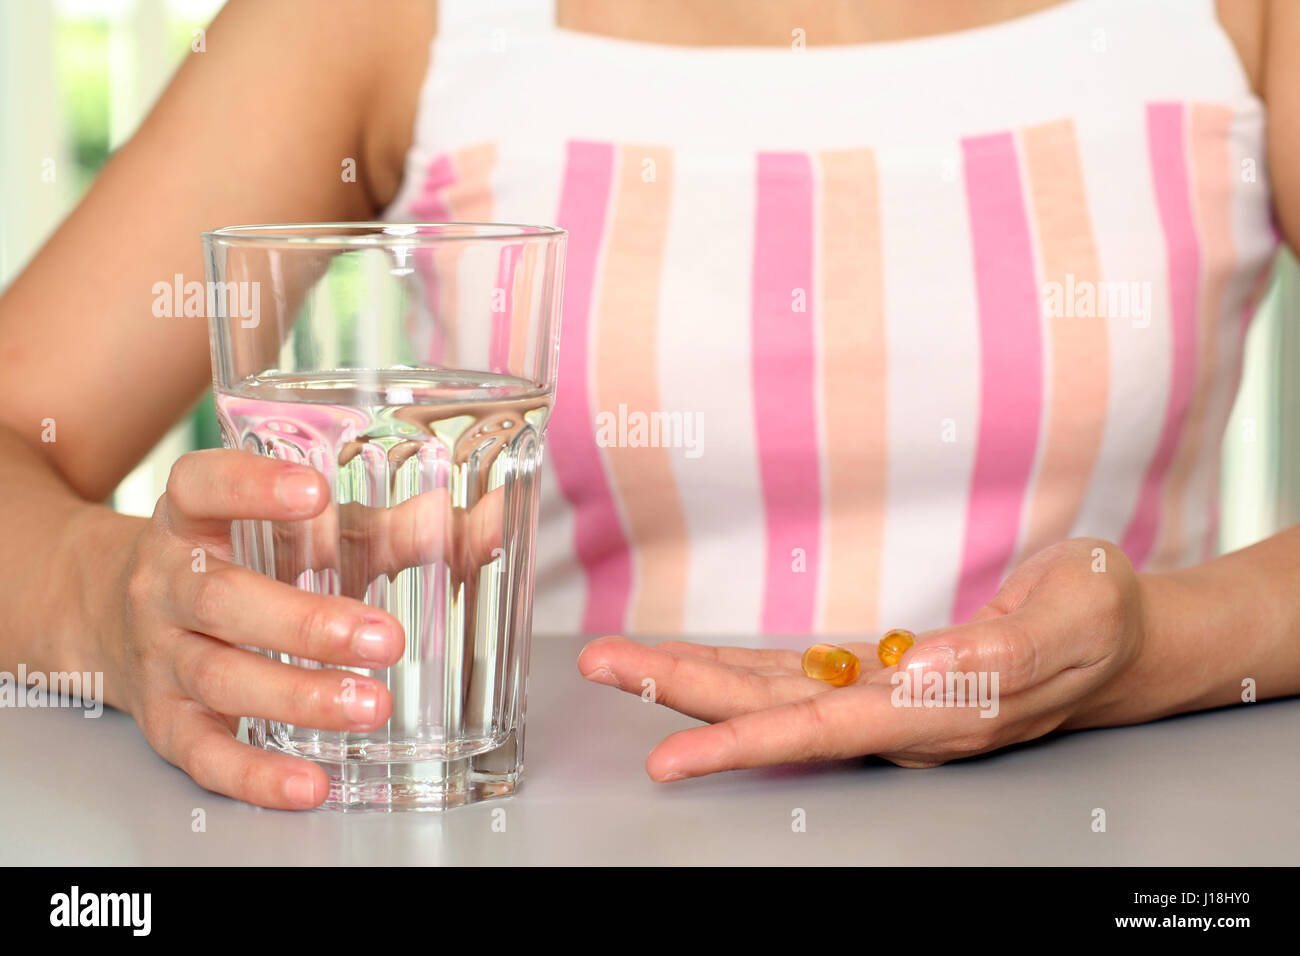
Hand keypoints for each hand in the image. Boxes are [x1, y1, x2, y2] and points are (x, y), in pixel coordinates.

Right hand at [106, 448, 502, 809]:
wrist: (119, 616)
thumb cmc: (247, 564)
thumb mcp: (308, 536)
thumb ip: (400, 528)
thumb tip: (497, 518)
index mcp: (194, 521)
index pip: (200, 487)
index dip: (250, 486)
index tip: (314, 491)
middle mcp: (167, 584)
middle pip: (220, 599)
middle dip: (304, 622)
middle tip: (383, 640)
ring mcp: (162, 656)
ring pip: (220, 679)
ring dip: (298, 697)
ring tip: (371, 706)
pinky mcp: (166, 723)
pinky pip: (205, 755)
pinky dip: (257, 774)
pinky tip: (311, 780)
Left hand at [576, 538, 1146, 778]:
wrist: (1117, 641)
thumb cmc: (1099, 621)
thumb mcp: (1075, 614)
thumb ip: (998, 648)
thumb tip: (914, 667)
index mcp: (940, 713)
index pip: (822, 732)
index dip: (741, 742)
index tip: (671, 757)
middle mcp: (898, 719)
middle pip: (771, 713)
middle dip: (682, 696)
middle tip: (605, 666)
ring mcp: (882, 702)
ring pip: (769, 695)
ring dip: (691, 681)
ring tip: (621, 662)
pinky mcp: (877, 679)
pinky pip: (791, 677)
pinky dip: (735, 670)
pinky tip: (690, 664)